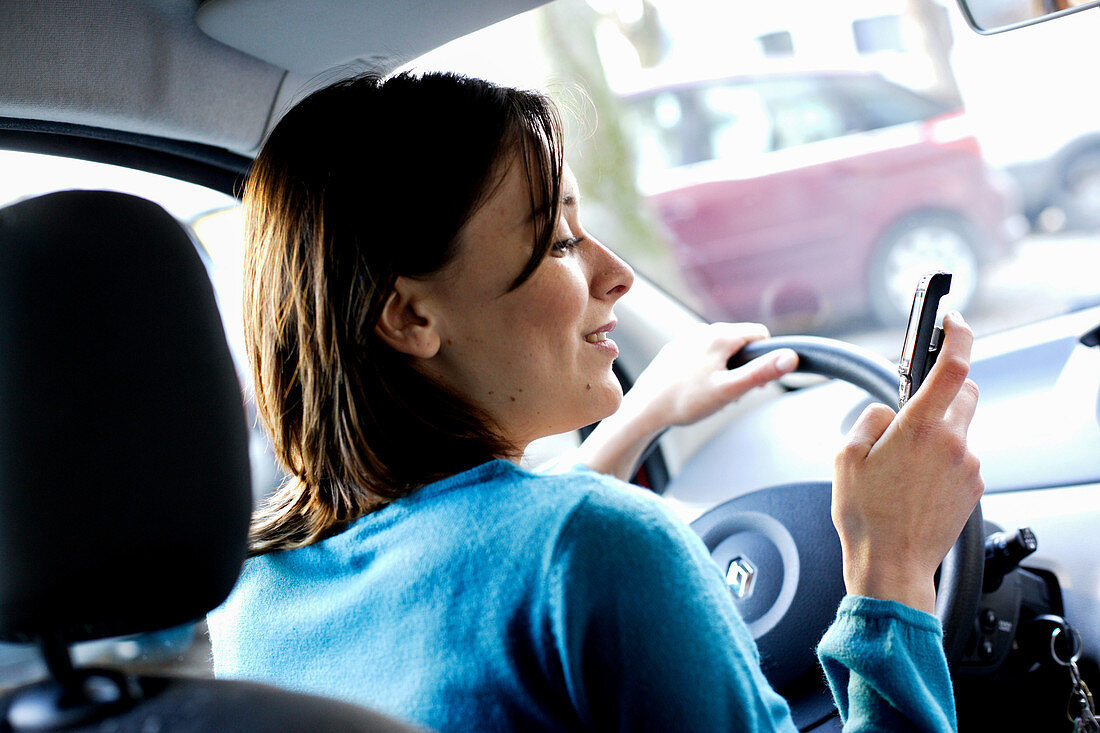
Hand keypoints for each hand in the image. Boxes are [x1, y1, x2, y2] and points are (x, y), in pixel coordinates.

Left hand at [577, 322, 798, 479]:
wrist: (644, 410)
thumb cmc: (685, 401)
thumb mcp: (729, 390)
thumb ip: (761, 372)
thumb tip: (791, 356)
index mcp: (720, 335)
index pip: (760, 335)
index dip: (765, 359)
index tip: (755, 383)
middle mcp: (703, 330)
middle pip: (741, 342)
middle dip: (744, 366)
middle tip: (732, 394)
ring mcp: (687, 339)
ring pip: (722, 349)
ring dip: (726, 369)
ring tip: (713, 395)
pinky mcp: (675, 350)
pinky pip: (703, 355)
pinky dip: (708, 370)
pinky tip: (696, 391)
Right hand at [831, 311, 983, 613]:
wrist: (893, 565)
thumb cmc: (867, 517)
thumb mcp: (846, 457)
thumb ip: (869, 420)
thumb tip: (887, 412)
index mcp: (920, 429)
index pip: (953, 366)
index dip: (957, 335)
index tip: (953, 320)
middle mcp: (953, 443)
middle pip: (966, 392)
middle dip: (945, 388)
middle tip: (915, 404)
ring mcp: (968, 467)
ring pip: (960, 428)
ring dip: (938, 430)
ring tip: (903, 463)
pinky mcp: (973, 489)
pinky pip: (960, 458)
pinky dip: (940, 459)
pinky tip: (914, 483)